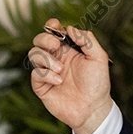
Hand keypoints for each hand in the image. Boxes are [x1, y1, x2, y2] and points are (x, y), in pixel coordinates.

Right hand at [28, 18, 113, 133]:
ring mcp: (48, 71)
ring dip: (46, 58)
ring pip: (34, 54)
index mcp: (69, 49)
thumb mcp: (98, 58)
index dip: (51, 25)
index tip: (54, 24)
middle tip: (56, 46)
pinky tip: (59, 81)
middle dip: (45, 39)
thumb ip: (87, 40)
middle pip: (40, 40)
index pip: (55, 32)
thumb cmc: (98, 83)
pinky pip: (35, 74)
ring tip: (61, 69)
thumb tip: (70, 28)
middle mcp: (56, 58)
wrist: (93, 108)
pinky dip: (46, 74)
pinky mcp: (41, 86)